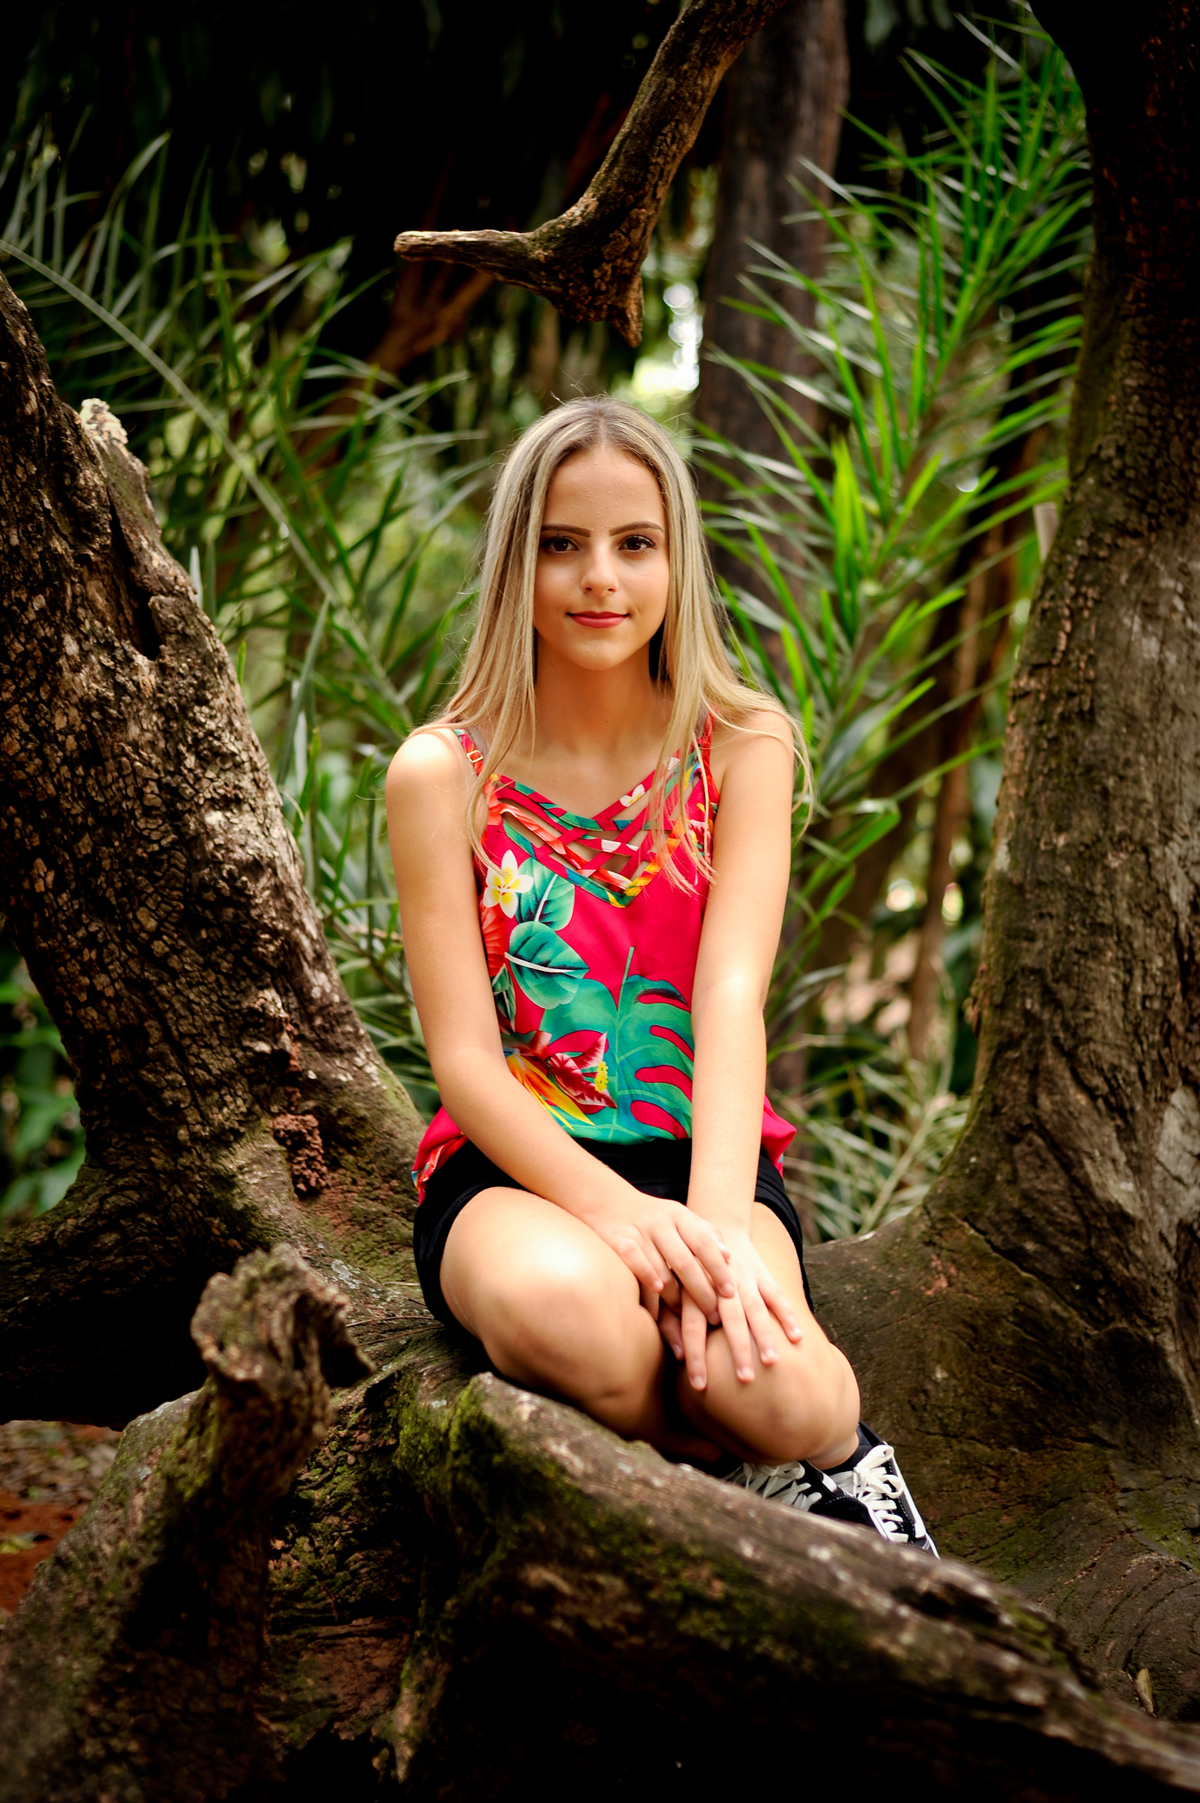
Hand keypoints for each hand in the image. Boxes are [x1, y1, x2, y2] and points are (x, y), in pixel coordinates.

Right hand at [579, 1187, 733, 1320]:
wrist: (607, 1200)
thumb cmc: (652, 1216)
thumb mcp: (680, 1217)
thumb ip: (705, 1234)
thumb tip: (728, 1256)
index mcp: (680, 1215)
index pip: (705, 1244)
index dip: (719, 1270)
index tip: (730, 1293)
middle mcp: (661, 1222)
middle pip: (686, 1262)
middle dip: (702, 1292)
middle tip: (713, 1315)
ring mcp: (639, 1231)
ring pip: (662, 1270)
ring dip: (676, 1297)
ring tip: (687, 1317)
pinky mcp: (618, 1240)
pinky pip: (635, 1262)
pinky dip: (647, 1276)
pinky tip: (658, 1292)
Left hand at [657, 1227, 802, 1392]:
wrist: (716, 1227)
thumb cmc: (690, 1272)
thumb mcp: (675, 1288)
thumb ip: (672, 1319)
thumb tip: (676, 1356)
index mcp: (694, 1290)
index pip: (692, 1327)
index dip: (696, 1356)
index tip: (699, 1386)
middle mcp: (720, 1284)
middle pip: (729, 1320)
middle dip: (737, 1350)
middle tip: (744, 1380)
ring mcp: (744, 1278)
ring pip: (756, 1308)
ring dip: (764, 1335)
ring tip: (771, 1362)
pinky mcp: (763, 1274)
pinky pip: (778, 1296)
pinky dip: (788, 1315)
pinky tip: (797, 1338)